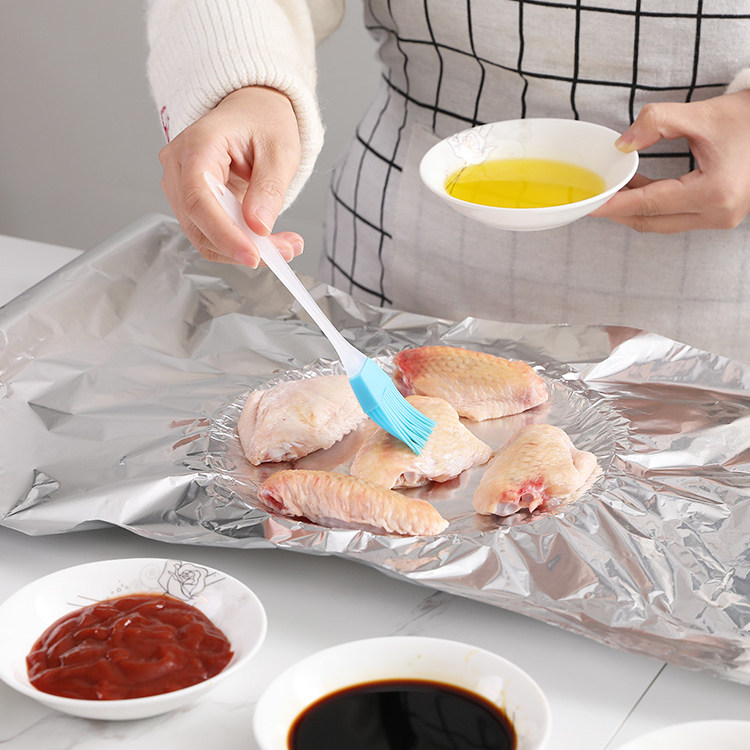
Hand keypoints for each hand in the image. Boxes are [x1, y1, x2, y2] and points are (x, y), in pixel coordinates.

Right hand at [158, 86, 303, 265]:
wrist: (252, 112)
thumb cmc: (263, 121)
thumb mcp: (279, 150)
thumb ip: (269, 189)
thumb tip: (259, 226)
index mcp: (196, 146)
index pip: (198, 200)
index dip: (224, 234)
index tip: (254, 255)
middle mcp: (178, 168)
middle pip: (199, 224)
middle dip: (242, 246)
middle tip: (286, 251)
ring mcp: (181, 187)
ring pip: (204, 236)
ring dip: (244, 248)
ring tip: (285, 246)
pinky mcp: (193, 203)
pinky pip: (211, 234)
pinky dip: (240, 243)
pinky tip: (268, 240)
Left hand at [591, 89, 749, 231]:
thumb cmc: (748, 118)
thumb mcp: (700, 114)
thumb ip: (656, 123)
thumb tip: (621, 144)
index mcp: (715, 192)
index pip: (650, 203)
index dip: (616, 204)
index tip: (591, 204)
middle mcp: (719, 214)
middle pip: (652, 221)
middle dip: (620, 210)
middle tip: (596, 197)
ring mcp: (722, 220)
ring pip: (663, 223)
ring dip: (636, 209)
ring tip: (615, 191)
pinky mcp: (721, 218)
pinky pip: (676, 218)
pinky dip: (655, 208)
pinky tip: (639, 191)